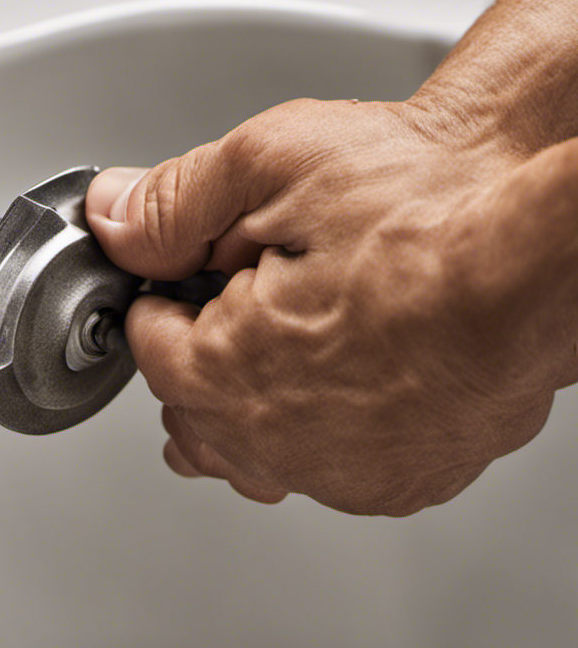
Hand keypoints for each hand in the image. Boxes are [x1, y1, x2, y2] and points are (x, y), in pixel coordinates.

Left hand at [86, 96, 577, 515]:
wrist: (547, 247)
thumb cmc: (431, 206)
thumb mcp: (269, 165)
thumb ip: (172, 203)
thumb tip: (114, 220)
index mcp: (226, 372)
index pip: (149, 352)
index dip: (161, 304)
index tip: (181, 280)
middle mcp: (279, 441)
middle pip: (192, 414)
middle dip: (199, 357)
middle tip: (240, 297)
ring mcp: (344, 472)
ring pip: (253, 448)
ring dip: (252, 399)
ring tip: (294, 330)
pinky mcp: (403, 481)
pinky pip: (323, 465)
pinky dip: (317, 426)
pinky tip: (347, 369)